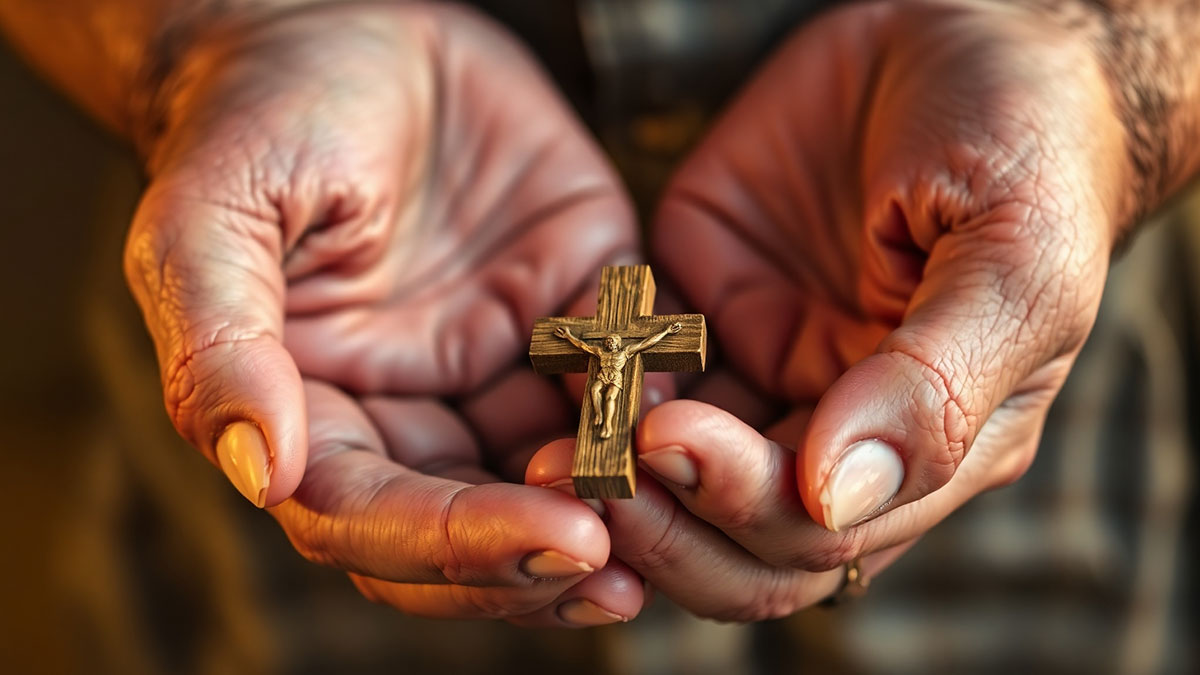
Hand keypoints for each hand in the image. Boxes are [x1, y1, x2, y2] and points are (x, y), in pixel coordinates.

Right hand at [124, 3, 642, 624]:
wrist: (343, 19)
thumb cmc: (257, 118)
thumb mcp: (211, 221)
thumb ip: (223, 348)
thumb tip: (260, 475)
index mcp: (318, 411)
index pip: (372, 518)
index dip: (454, 545)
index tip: (549, 541)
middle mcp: (415, 406)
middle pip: (473, 523)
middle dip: (542, 554)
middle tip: (619, 565)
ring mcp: (500, 357)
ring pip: (561, 468)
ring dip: (615, 497)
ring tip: (673, 503)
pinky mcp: (575, 298)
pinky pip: (627, 366)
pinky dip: (659, 394)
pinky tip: (690, 408)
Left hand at [532, 0, 1128, 618]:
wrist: (967, 32)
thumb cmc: (1022, 148)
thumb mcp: (1012, 262)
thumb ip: (932, 389)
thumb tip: (834, 499)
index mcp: (926, 446)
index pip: (817, 536)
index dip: (739, 509)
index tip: (674, 443)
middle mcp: (833, 426)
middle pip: (733, 532)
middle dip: (661, 519)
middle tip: (588, 471)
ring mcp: (761, 365)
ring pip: (669, 473)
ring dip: (610, 468)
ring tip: (553, 442)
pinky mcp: (702, 304)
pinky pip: (631, 367)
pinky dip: (595, 377)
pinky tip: (575, 355)